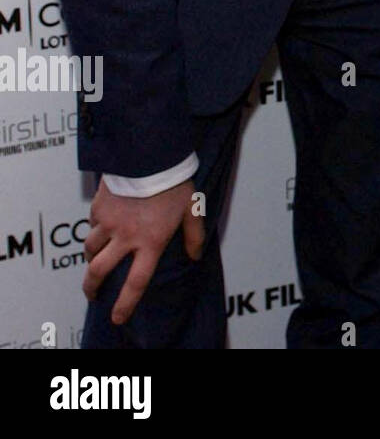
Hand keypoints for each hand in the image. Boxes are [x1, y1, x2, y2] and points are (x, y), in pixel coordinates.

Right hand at [82, 176, 204, 325]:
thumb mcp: (192, 208)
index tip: (117, 317)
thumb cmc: (175, 183)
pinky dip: (96, 227)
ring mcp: (109, 223)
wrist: (151, 156)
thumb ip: (194, 234)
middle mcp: (126, 237)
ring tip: (95, 260)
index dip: (125, 303)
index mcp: (150, 242)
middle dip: (92, 287)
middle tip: (92, 293)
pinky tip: (103, 224)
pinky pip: (92, 224)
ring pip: (91, 249)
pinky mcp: (99, 207)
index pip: (136, 282)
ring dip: (92, 256)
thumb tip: (195, 256)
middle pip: (99, 271)